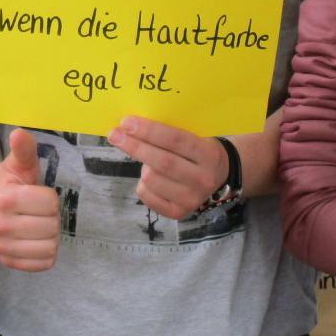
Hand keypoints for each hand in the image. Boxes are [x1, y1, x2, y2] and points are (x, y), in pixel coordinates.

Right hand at [0, 128, 59, 271]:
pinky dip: (46, 252)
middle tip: (39, 210)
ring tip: (38, 224)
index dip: (50, 197)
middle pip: (51, 226)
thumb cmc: (11, 180)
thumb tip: (19, 133)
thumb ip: (24, 149)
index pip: (50, 203)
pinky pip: (44, 263)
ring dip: (51, 236)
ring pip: (50, 247)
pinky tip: (36, 240)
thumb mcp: (20, 162)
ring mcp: (2, 246)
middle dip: (51, 216)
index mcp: (4, 198)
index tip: (38, 193)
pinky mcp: (8, 262)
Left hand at [108, 116, 226, 219]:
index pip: (175, 140)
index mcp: (209, 154)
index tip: (126, 122)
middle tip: (115, 135)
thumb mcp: (196, 136)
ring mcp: (192, 199)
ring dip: (142, 166)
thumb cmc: (200, 149)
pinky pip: (147, 196)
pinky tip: (149, 177)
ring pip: (151, 179)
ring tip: (148, 161)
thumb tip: (133, 126)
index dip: (148, 130)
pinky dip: (142, 184)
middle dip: (134, 146)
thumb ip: (171, 131)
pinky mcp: (179, 213)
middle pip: (161, 162)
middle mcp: (203, 179)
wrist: (221, 175)